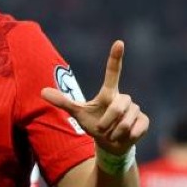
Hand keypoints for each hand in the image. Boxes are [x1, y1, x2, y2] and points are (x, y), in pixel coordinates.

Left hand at [41, 40, 148, 155]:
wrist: (109, 144)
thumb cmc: (93, 124)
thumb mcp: (77, 113)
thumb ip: (63, 102)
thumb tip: (42, 91)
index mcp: (108, 93)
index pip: (113, 72)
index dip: (115, 58)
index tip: (118, 42)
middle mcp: (123, 98)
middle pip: (117, 108)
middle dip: (106, 122)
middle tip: (101, 128)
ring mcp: (136, 109)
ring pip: (125, 122)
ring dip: (114, 132)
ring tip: (112, 133)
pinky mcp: (145, 121)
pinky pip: (135, 129)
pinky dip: (126, 137)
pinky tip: (125, 136)